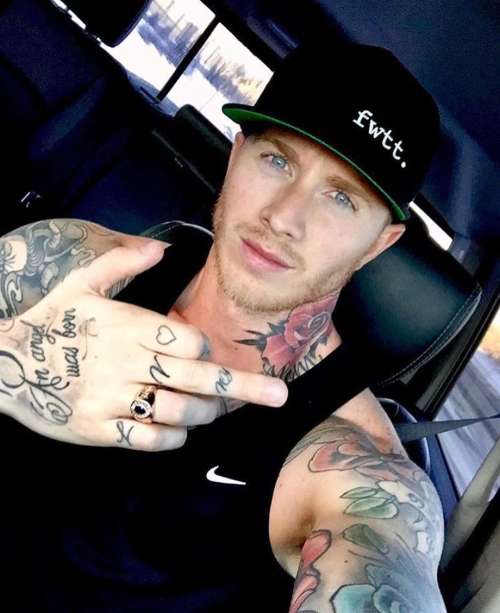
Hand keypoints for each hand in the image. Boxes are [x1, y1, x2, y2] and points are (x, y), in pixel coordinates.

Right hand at [0, 240, 287, 450]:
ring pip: (178, 412)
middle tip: (277, 395)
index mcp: (126, 326)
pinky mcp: (98, 430)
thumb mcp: (79, 282)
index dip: (205, 350)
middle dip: (242, 388)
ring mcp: (111, 400)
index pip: (187, 342)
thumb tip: (162, 248)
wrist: (3, 364)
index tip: (204, 354)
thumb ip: (121, 261)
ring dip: (205, 413)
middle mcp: (123, 364)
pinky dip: (172, 436)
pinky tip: (177, 428)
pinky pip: (148, 440)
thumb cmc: (49, 321)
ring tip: (215, 410)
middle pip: (196, 379)